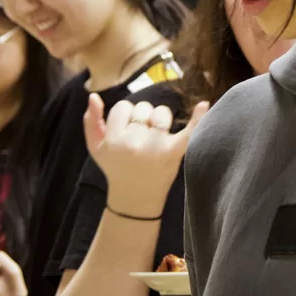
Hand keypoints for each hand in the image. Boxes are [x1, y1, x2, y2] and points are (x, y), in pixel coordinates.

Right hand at [84, 94, 209, 217]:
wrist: (135, 199)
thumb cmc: (115, 168)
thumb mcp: (95, 148)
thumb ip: (91, 121)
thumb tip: (94, 96)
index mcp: (113, 139)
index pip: (123, 107)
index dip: (125, 116)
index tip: (125, 131)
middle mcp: (134, 142)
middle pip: (143, 108)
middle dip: (142, 118)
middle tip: (140, 139)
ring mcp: (155, 147)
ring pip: (161, 113)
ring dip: (159, 120)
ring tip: (155, 138)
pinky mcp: (174, 153)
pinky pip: (188, 131)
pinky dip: (198, 118)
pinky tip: (204, 105)